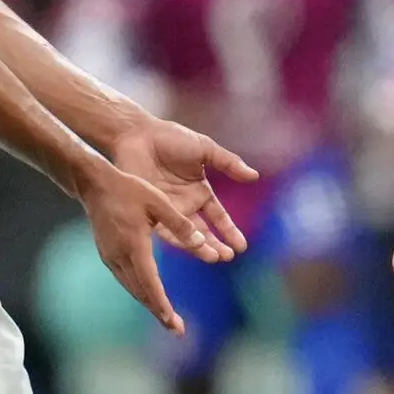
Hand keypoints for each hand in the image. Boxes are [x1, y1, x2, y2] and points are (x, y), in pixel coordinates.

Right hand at [77, 157, 219, 332]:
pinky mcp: (108, 254)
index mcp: (134, 246)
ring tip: (167, 319)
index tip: (172, 322)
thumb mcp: (158, 202)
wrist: (95, 185)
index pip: (150, 283)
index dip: (162, 304)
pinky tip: (150, 296)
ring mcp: (111, 257)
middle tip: (177, 330)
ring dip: (149, 303)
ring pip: (132, 288)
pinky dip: (139, 290)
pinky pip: (125, 279)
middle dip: (159, 312)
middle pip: (140, 292)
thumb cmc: (128, 190)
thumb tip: (202, 242)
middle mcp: (120, 257)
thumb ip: (180, 224)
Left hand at [113, 119, 253, 262]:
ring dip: (199, 247)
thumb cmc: (171, 138)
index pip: (218, 217)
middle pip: (203, 231)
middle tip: (227, 257)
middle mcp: (185, 205)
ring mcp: (167, 210)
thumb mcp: (205, 149)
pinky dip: (177, 240)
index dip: (229, 231)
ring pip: (186, 235)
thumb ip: (228, 163)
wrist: (138, 135)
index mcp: (200, 192)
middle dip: (216, 245)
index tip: (241, 247)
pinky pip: (164, 230)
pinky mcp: (149, 212)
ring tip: (213, 258)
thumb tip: (254, 176)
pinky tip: (188, 247)